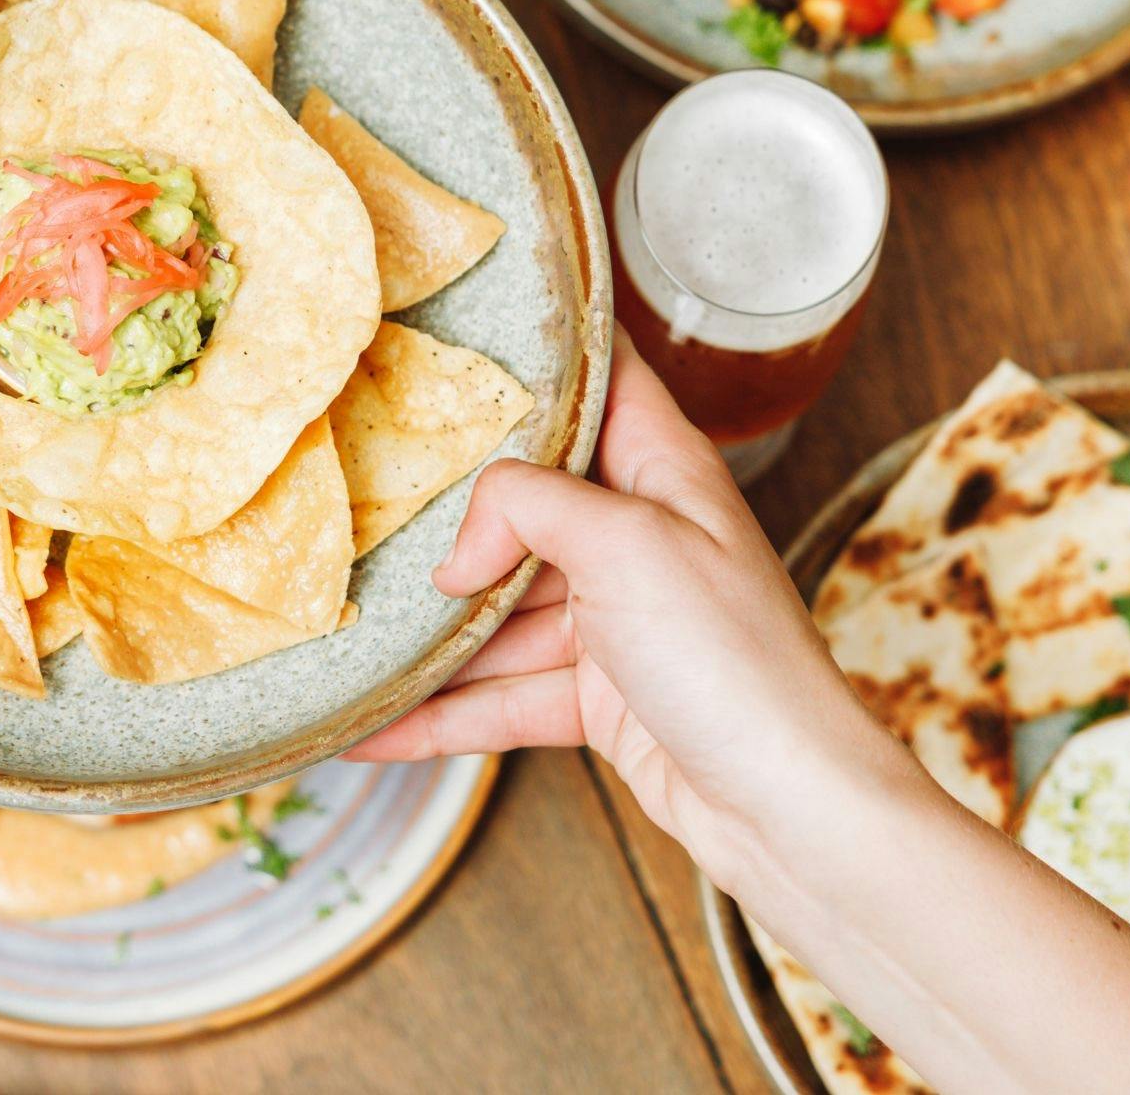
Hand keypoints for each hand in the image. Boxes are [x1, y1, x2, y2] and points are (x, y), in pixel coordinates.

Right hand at [351, 326, 918, 892]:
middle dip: (446, 505)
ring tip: (341, 626)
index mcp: (662, 469)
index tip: (461, 323)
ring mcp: (616, 619)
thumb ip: (525, 507)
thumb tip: (455, 552)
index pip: (602, 376)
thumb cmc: (733, 656)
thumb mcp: (626, 541)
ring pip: (501, 607)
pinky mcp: (597, 697)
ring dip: (429, 628)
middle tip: (357, 490)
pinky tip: (369, 727)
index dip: (543, 342)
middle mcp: (637, 534)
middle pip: (525, 500)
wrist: (787, 806)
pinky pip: (500, 694)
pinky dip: (439, 712)